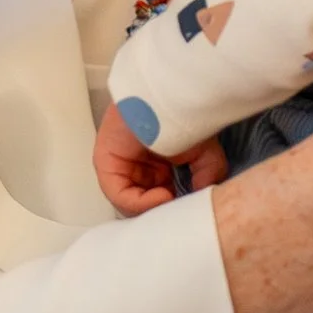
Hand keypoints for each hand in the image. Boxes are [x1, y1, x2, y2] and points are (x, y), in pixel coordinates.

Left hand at [93, 103, 226, 216]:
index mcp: (155, 166)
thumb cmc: (187, 118)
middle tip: (181, 218)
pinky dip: (141, 203)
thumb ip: (205, 183)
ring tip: (175, 204)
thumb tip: (202, 206)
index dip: (174, 211)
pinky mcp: (106, 164)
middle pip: (143, 205)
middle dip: (163, 214)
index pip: (158, 200)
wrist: (172, 95)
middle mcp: (135, 167)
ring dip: (154, 211)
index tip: (191, 214)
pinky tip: (164, 196)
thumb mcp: (205, 157)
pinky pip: (120, 196)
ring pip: (131, 204)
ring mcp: (119, 165)